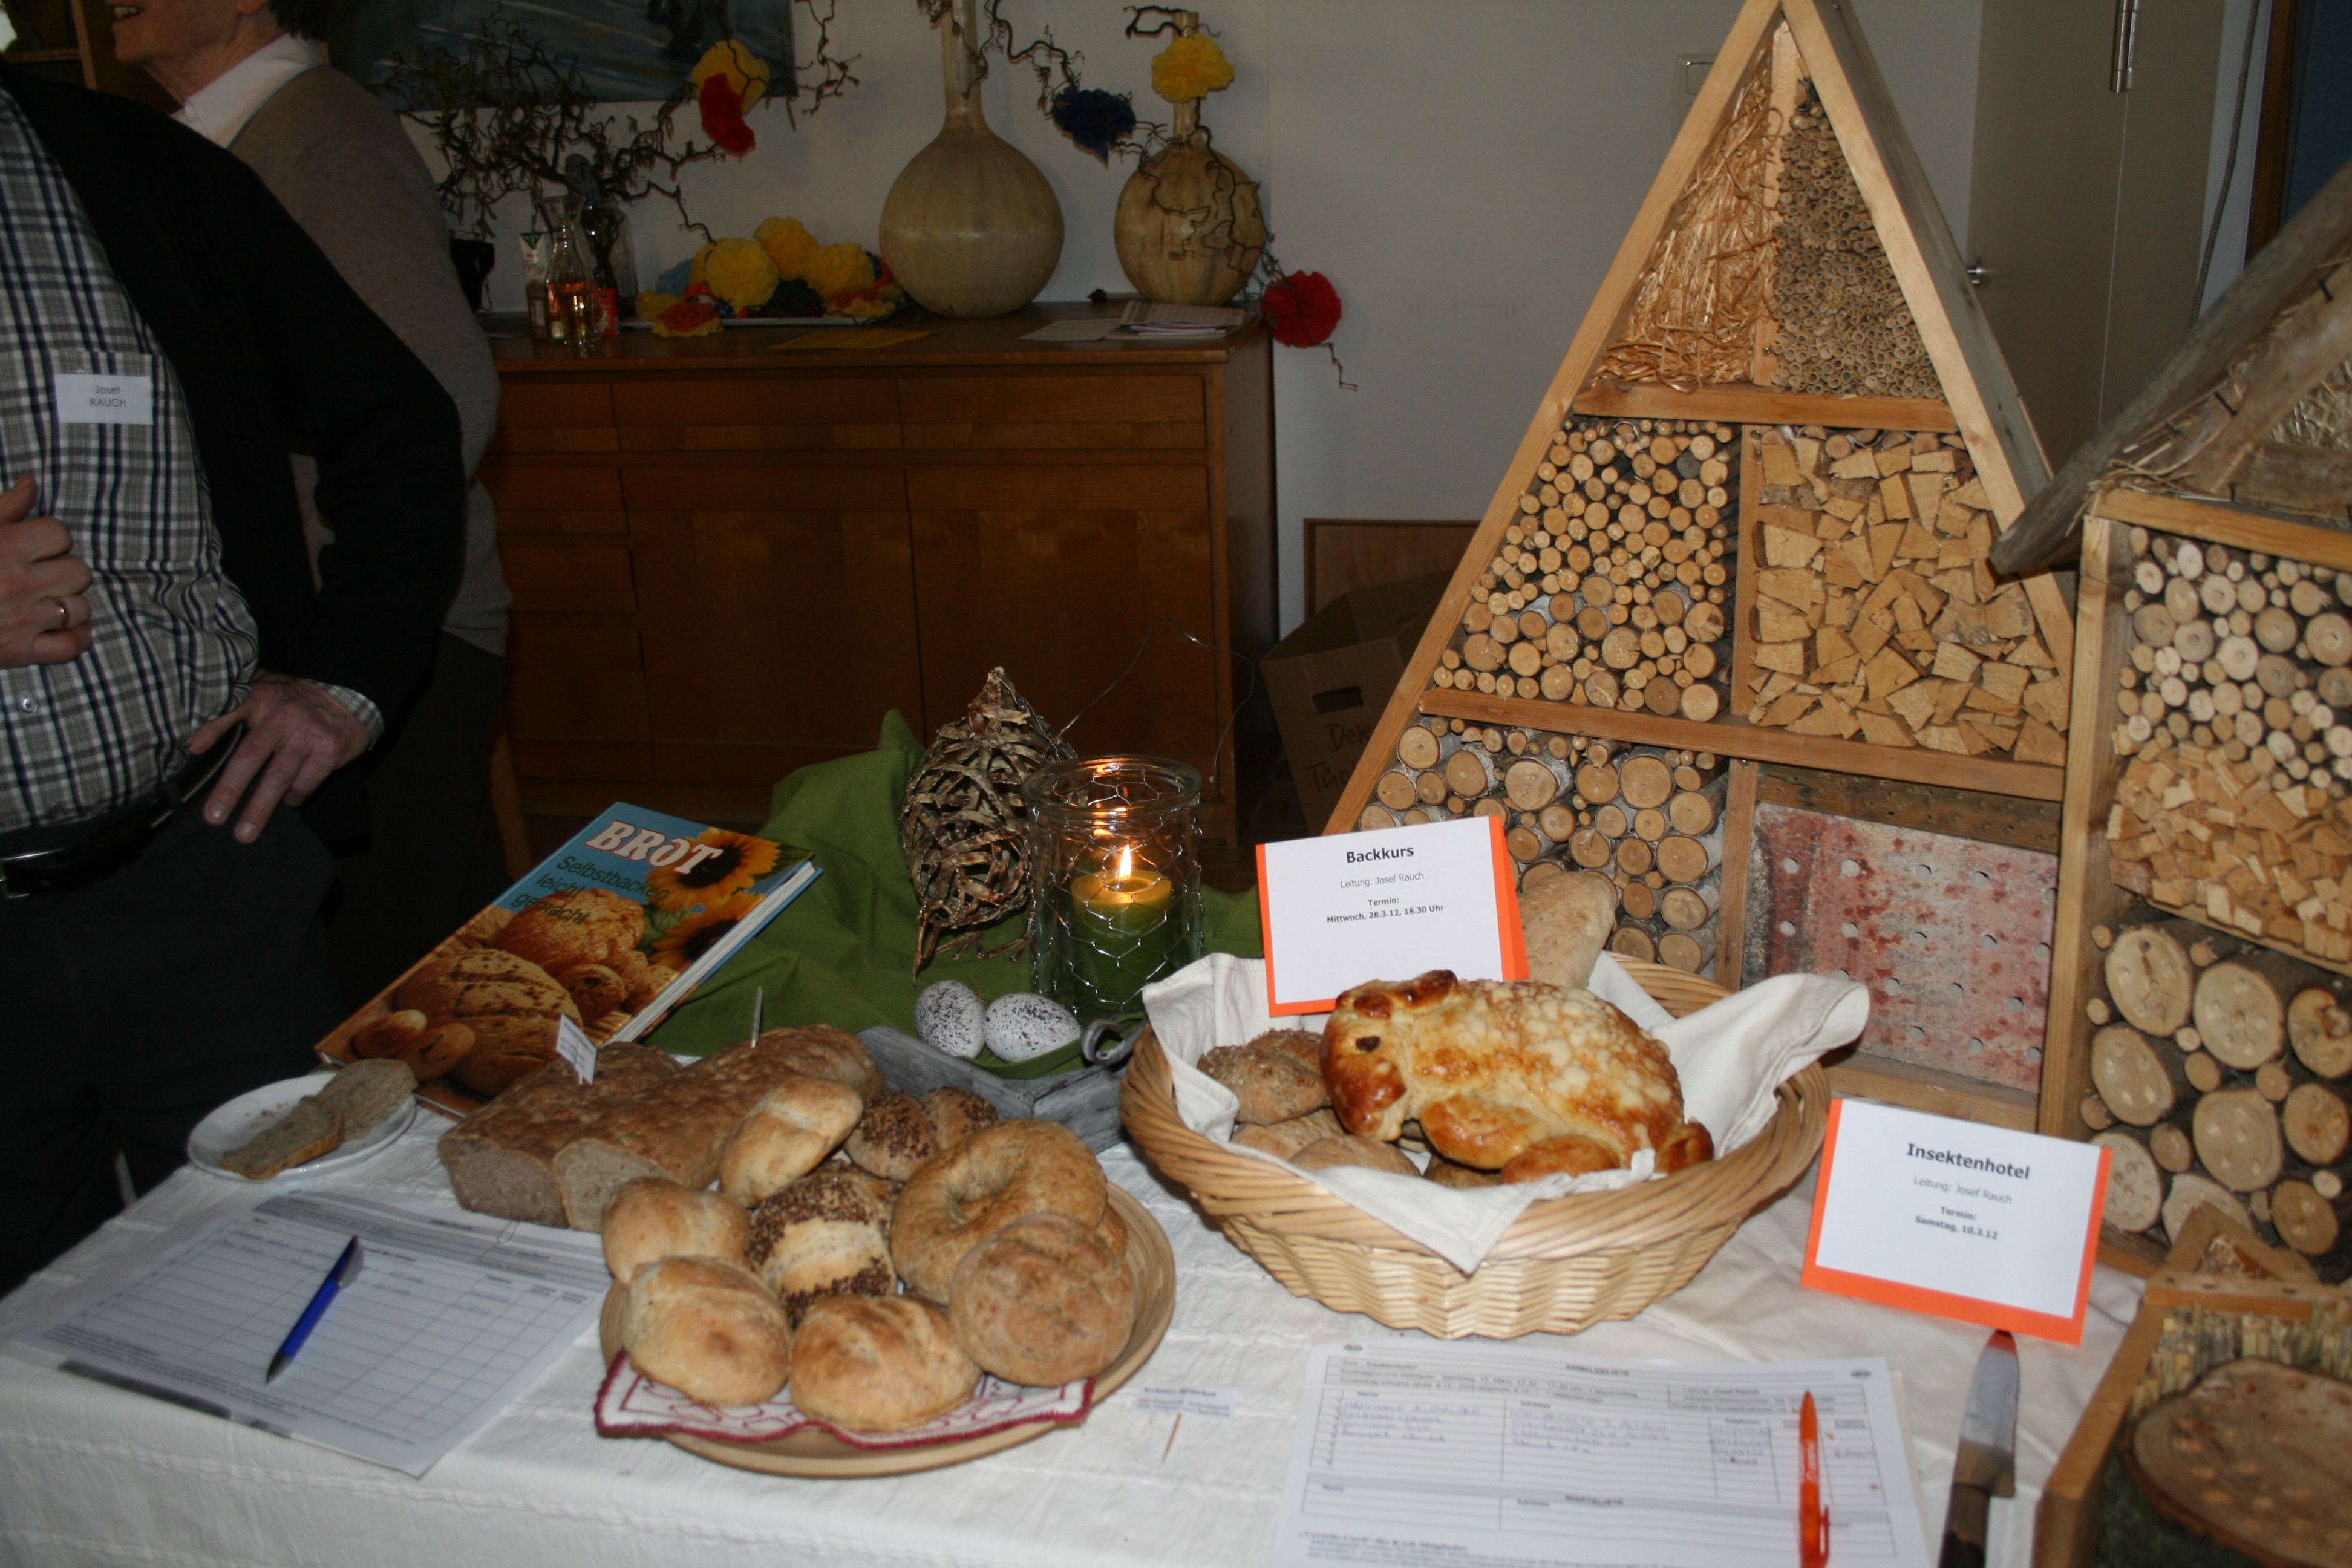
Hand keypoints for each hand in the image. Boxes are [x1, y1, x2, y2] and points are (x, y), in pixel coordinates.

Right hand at [0, 475, 91, 666]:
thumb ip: (5, 507)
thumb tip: (30, 483)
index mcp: (4, 548)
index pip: (60, 534)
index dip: (51, 538)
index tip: (36, 546)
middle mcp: (16, 584)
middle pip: (78, 571)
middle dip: (63, 570)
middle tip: (41, 575)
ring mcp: (20, 621)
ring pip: (79, 608)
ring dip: (68, 604)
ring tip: (45, 601)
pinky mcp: (19, 652)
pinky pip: (72, 646)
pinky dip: (76, 637)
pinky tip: (62, 627)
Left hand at [187, 673, 369, 842]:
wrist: (346, 696)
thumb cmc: (292, 701)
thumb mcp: (261, 692)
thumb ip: (230, 710)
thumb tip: (193, 742)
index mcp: (261, 699)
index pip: (231, 711)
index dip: (211, 729)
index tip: (192, 750)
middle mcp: (282, 716)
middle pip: (251, 755)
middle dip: (230, 788)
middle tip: (213, 817)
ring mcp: (308, 734)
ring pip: (279, 777)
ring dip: (261, 808)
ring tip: (245, 834)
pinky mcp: (330, 750)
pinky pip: (306, 782)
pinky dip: (294, 796)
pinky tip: (288, 801)